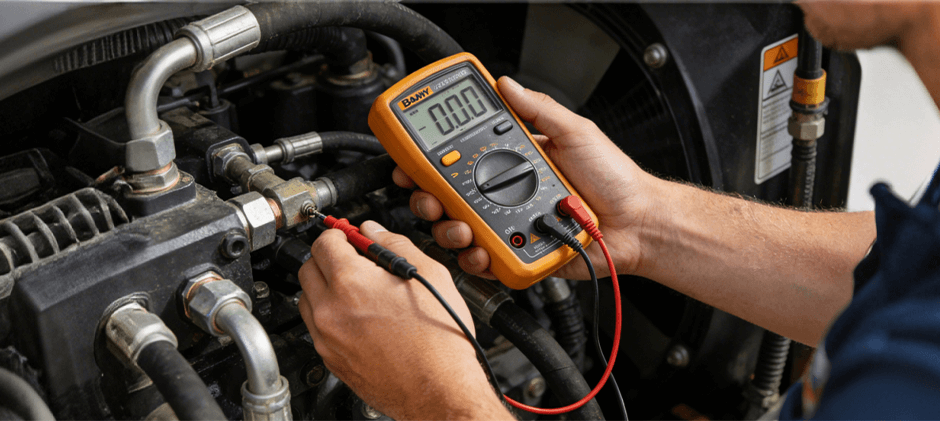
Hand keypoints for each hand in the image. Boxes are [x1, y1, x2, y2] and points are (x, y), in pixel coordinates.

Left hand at [297, 221, 511, 419]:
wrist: (440, 389)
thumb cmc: (439, 341)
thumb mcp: (428, 276)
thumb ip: (394, 245)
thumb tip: (375, 232)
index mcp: (351, 283)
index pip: (324, 242)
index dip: (340, 234)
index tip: (350, 237)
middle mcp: (330, 311)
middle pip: (308, 268)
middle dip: (329, 259)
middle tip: (355, 261)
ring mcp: (327, 339)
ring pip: (308, 300)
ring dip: (326, 288)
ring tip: (360, 292)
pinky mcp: (331, 361)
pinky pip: (318, 329)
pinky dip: (331, 317)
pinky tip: (361, 319)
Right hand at [393, 76, 658, 279]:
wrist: (638, 223)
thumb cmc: (613, 179)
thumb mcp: (575, 131)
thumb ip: (538, 109)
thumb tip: (506, 84)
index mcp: (512, 164)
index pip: (460, 160)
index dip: (430, 163)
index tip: (411, 164)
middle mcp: (504, 195)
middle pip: (448, 199)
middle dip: (428, 200)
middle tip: (430, 198)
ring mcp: (508, 227)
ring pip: (459, 232)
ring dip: (449, 230)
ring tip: (461, 227)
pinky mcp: (517, 255)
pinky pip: (484, 262)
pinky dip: (475, 260)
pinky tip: (481, 252)